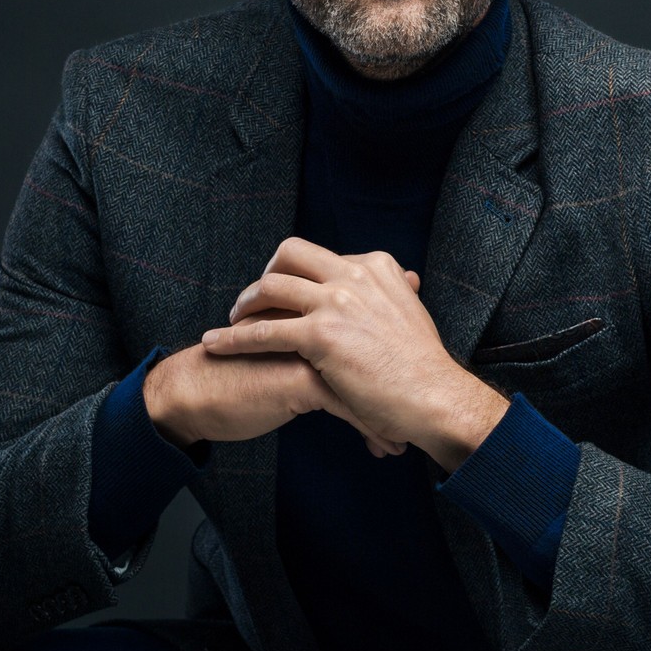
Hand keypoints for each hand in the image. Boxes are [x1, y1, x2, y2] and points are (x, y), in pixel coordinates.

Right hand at [144, 322, 406, 457]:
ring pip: (369, 381)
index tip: (409, 391)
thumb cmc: (241, 371)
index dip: (394, 363)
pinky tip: (380, 447)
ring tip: (400, 439)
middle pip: (379, 352)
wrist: (196, 389)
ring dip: (389, 414)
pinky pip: (348, 407)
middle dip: (399, 389)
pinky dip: (369, 428)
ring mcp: (313, 348)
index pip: (375, 330)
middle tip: (412, 419)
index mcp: (320, 309)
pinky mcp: (300, 379)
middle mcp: (321, 321)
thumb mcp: (287, 349)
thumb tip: (352, 350)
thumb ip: (318, 341)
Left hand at [200, 237, 509, 471]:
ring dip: (244, 303)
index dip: (298, 275)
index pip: (322, 257)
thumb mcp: (410, 314)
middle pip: (290, 254)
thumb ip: (394, 293)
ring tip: (232, 320)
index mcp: (375, 267)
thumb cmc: (423, 368)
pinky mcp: (320, 335)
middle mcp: (353, 275)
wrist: (434, 396)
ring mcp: (335, 302)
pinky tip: (216, 345)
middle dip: (267, 273)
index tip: (287, 295)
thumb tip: (400, 283)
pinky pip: (263, 331)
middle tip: (256, 299)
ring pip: (270, 287)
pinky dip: (233, 338)